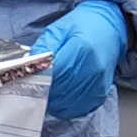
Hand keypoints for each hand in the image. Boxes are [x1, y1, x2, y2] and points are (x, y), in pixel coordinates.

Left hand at [33, 0, 129, 118]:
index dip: (38, 79)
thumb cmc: (82, 27)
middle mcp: (92, 69)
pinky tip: (60, 97)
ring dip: (53, 103)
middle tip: (32, 88)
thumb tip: (29, 66)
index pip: (54, 74)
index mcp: (81, 49)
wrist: (109, 29)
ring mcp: (98, 83)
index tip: (27, 79)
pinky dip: (66, 107)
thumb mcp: (57, 30)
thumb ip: (43, 48)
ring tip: (45, 92)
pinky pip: (79, 109)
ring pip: (68, 105)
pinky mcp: (101, 93)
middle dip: (43, 92)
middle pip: (60, 92)